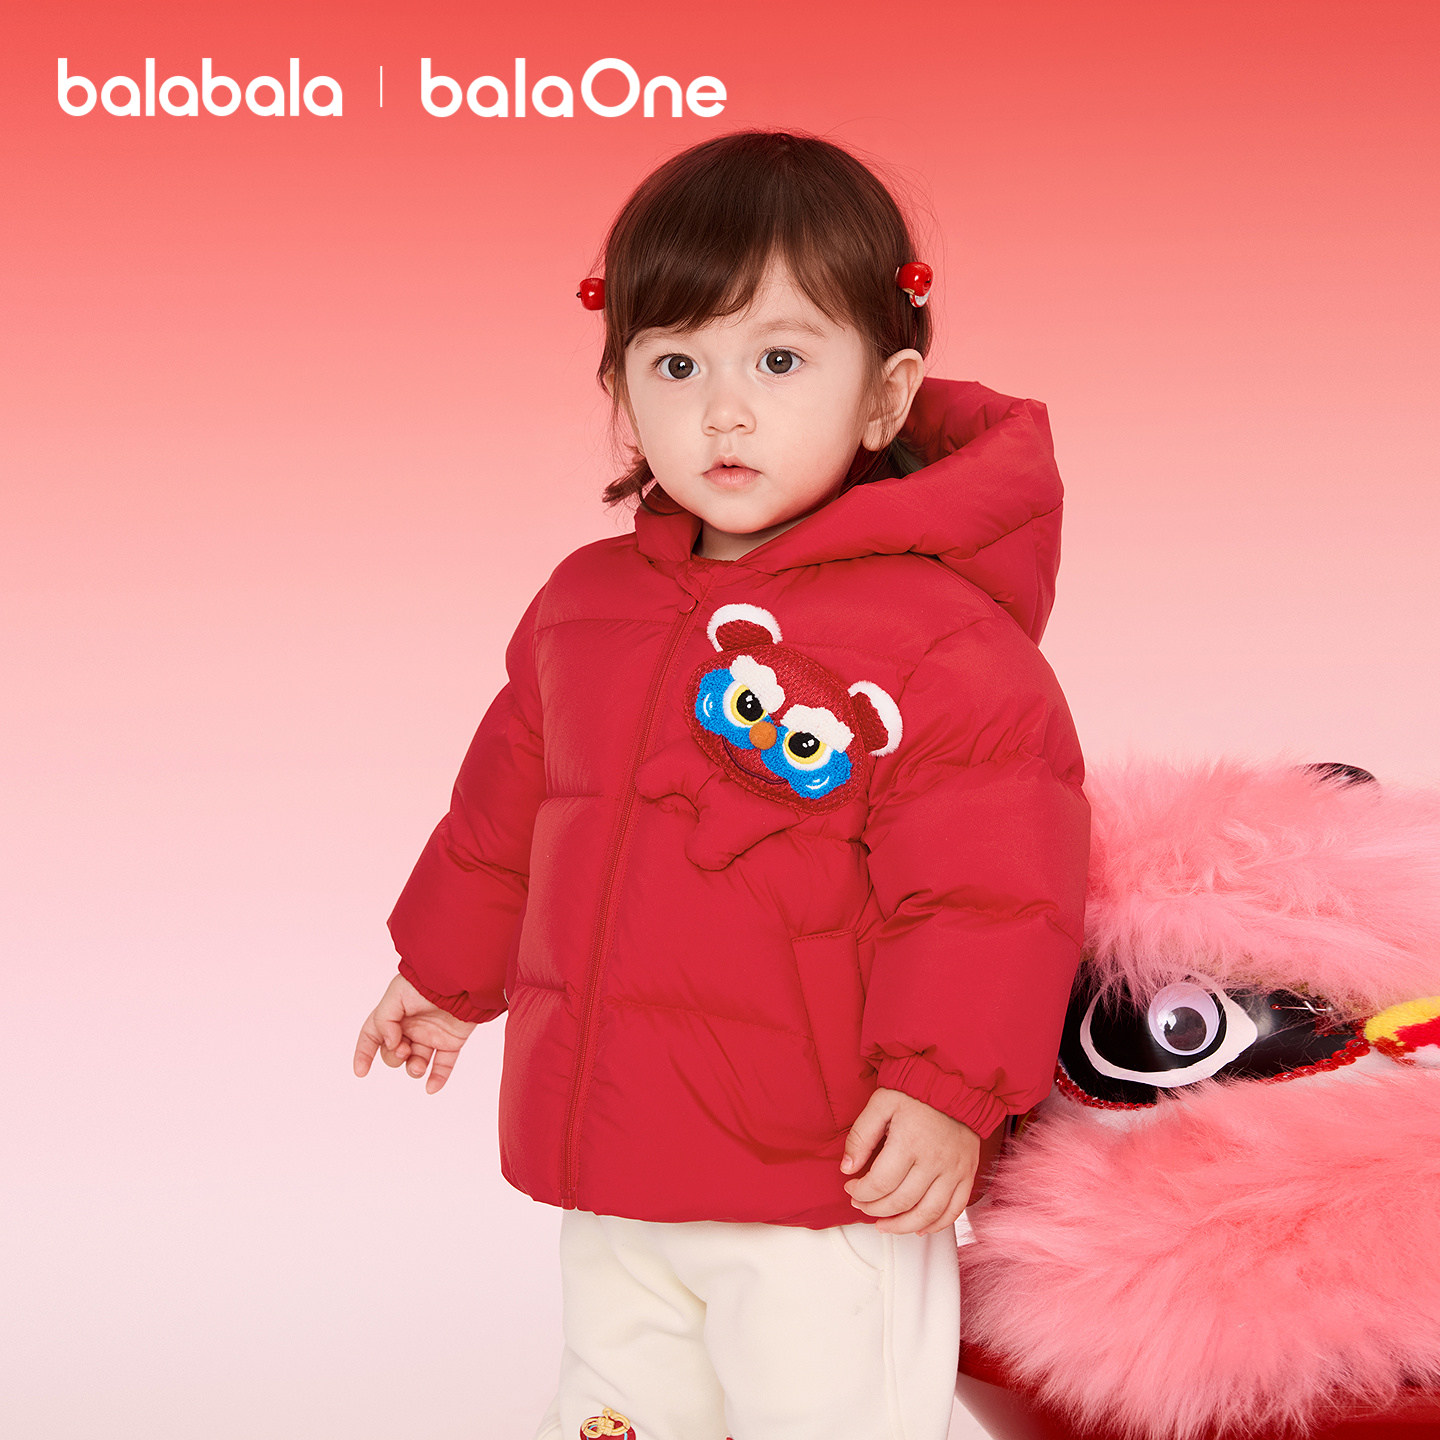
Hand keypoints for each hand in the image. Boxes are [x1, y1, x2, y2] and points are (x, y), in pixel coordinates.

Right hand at [352, 974, 477, 1093]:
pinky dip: (438, 1078)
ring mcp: (431, 1036)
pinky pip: (443, 1065)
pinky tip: (431, 1088)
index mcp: (394, 1015)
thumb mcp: (396, 995)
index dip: (364, 1053)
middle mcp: (411, 1027)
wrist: (459, 980)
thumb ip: (385, 1020)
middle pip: (393, 1053)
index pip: (372, 1035)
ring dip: (414, 1070)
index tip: (361, 1072)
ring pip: (416, 1063)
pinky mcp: (451, 1042)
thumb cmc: (426, 982)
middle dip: (394, 1057)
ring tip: (418, 1066)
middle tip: (403, 1049)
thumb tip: (389, 1043)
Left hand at [840, 1087, 981, 1234]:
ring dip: (902, 1226)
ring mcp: (954, 1170)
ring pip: (927, 1214)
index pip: (880, 1183)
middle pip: (901, 1202)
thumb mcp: (880, 1104)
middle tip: (862, 1205)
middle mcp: (934, 1160)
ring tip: (884, 1225)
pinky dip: (936, 1225)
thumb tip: (847, 1168)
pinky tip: (919, 1227)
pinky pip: (954, 1210)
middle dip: (874, 1209)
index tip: (851, 1188)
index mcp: (910, 1142)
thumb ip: (861, 1136)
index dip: (861, 1192)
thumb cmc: (916, 1092)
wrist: (955, 1083)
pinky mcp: (968, 1174)